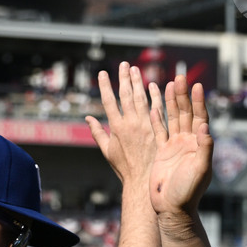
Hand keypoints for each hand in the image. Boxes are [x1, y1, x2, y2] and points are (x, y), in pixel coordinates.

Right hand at [86, 62, 162, 187]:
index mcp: (116, 128)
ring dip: (138, 82)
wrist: (144, 182)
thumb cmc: (124, 169)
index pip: (109, 101)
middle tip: (124, 64)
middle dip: (124, 78)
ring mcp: (146, 125)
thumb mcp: (108, 152)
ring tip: (136, 69)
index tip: (104, 73)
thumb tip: (88, 118)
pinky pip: (158, 109)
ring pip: (142, 98)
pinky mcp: (158, 130)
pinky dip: (156, 96)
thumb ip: (98, 133)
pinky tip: (154, 85)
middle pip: (126, 95)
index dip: (106, 86)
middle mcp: (131, 124)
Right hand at [148, 76, 212, 217]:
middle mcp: (188, 143)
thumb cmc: (188, 192)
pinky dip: (157, 118)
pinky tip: (154, 105)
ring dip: (172, 102)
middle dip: (184, 96)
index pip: (200, 118)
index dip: (198, 102)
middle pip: (186, 114)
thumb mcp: (200, 170)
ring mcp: (175, 146)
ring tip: (170, 83)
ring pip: (173, 118)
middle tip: (181, 77)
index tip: (196, 86)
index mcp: (199, 145)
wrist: (172, 208)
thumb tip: (205, 127)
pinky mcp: (162, 152)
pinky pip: (159, 131)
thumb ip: (205, 148)